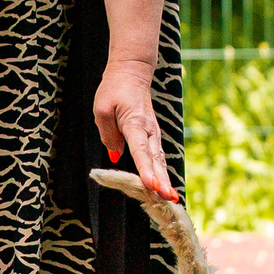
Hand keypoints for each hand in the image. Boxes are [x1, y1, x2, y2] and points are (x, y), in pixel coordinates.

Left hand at [91, 56, 178, 202]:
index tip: (153, 186)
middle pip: (155, 160)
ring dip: (165, 180)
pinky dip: (162, 173)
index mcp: (135, 123)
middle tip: (169, 200)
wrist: (132, 73)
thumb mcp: (102, 109)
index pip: (140, 151)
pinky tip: (164, 188)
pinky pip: (157, 157)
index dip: (146, 170)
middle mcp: (148, 131)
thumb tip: (115, 156)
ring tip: (171, 199)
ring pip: (159, 160)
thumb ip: (108, 134)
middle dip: (162, 181)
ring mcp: (153, 134)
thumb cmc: (114, 90)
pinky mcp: (152, 136)